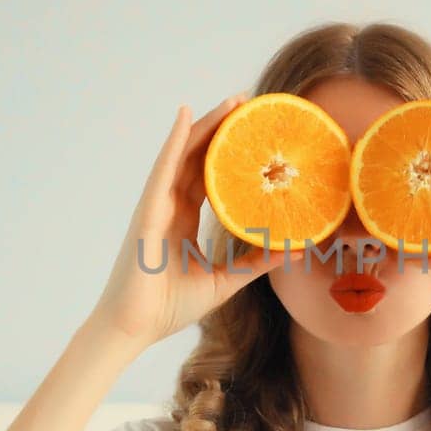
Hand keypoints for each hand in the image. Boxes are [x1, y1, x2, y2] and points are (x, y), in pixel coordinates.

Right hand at [87, 95, 296, 350]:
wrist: (135, 328)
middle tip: (248, 105)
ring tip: (231, 102)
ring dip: (205, 126)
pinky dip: (175, 142)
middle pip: (198, 158)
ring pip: (183, 155)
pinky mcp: (148, 211)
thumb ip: (256, 262)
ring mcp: (157, 205)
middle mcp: (170, 207)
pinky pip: (164, 169)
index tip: (253, 135)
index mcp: (183, 221)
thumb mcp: (225, 280)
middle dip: (221, 130)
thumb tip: (295, 249)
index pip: (209, 177)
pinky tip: (186, 117)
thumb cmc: (170, 307)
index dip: (229, 155)